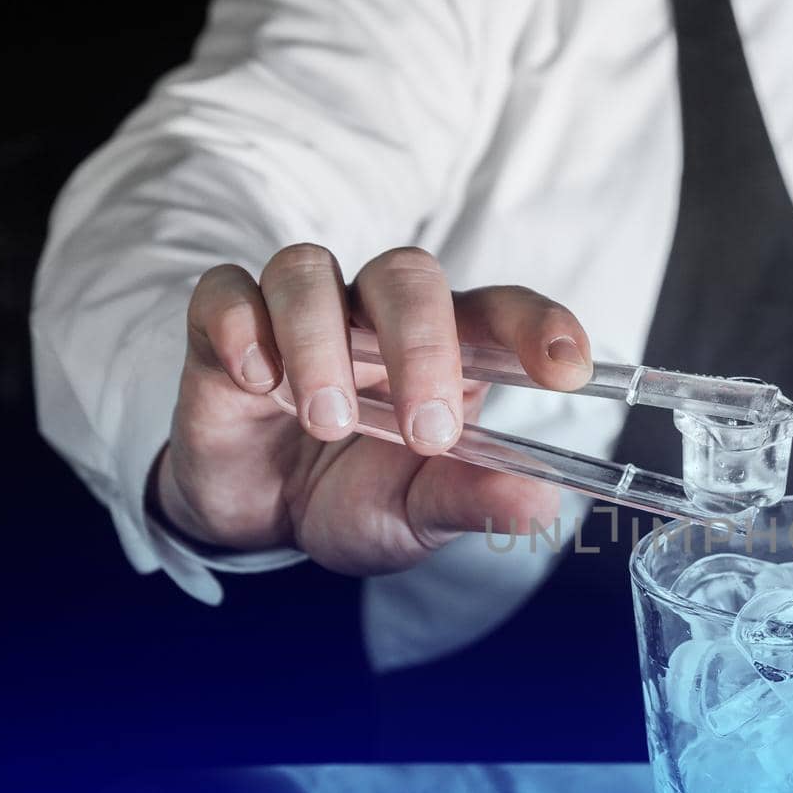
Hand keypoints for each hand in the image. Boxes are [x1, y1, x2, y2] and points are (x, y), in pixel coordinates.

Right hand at [155, 244, 592, 574]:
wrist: (263, 522)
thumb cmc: (356, 501)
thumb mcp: (419, 516)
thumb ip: (472, 502)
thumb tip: (538, 506)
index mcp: (447, 351)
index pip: (500, 310)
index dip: (537, 325)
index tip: (567, 371)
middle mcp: (376, 318)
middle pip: (406, 275)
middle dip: (421, 343)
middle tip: (424, 429)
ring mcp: (300, 316)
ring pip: (310, 271)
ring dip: (321, 343)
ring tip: (328, 423)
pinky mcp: (225, 331)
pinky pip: (226, 290)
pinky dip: (242, 327)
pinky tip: (259, 382)